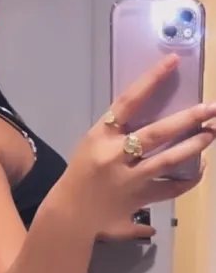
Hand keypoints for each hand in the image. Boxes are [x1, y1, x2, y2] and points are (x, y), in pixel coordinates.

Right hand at [63, 53, 215, 237]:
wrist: (71, 211)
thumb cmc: (83, 171)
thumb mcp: (93, 142)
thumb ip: (119, 129)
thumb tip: (156, 110)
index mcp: (101, 135)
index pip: (128, 101)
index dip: (151, 80)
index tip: (172, 61)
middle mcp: (115, 155)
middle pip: (157, 133)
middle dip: (188, 119)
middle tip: (211, 108)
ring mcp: (129, 179)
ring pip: (168, 160)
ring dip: (194, 145)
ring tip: (212, 133)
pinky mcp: (140, 199)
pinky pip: (172, 188)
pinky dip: (190, 178)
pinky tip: (200, 166)